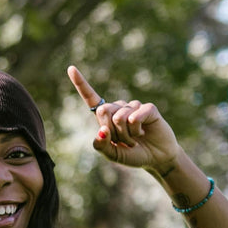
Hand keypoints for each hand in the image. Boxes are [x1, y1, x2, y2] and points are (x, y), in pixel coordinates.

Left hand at [68, 65, 183, 172]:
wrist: (156, 158)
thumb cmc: (132, 154)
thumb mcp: (112, 154)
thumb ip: (101, 145)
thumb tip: (101, 131)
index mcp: (105, 117)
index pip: (91, 98)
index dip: (81, 84)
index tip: (71, 69)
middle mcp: (118, 108)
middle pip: (104, 111)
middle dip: (111, 130)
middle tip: (123, 140)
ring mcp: (134, 107)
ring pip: (120, 117)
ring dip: (126, 135)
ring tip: (134, 139)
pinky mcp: (148, 108)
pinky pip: (135, 117)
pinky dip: (137, 130)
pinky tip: (144, 133)